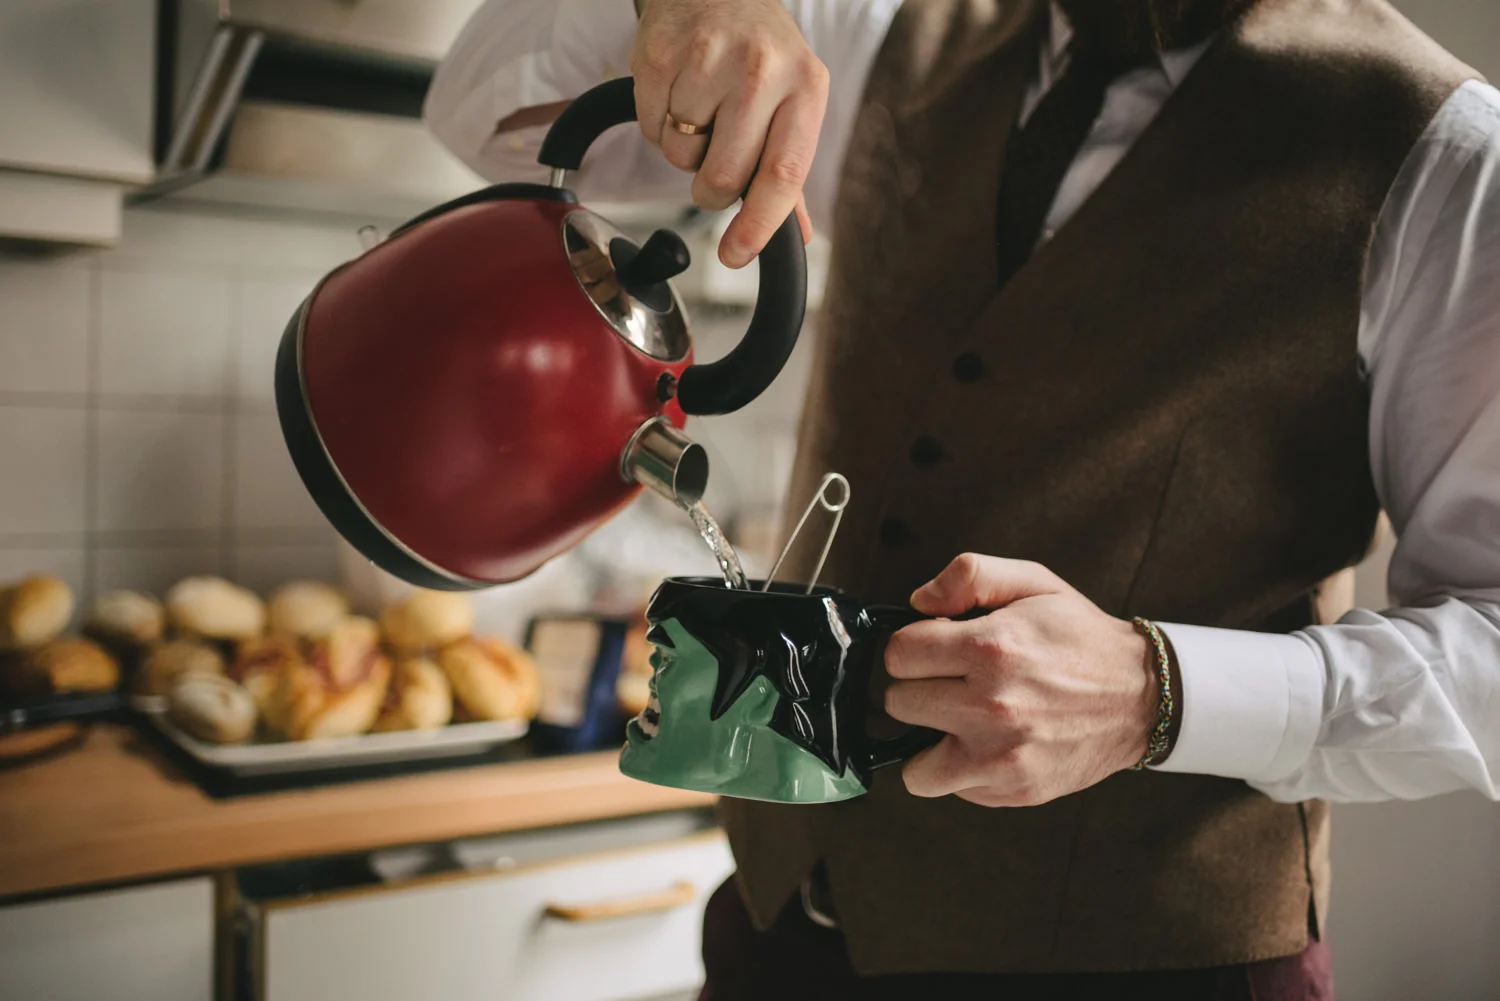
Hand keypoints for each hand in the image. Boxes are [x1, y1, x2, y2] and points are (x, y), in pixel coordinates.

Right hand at [632, 0, 826, 266]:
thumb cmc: (759, 49)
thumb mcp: (793, 98)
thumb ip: (789, 169)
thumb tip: (800, 234)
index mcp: (805, 86)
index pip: (782, 174)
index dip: (759, 225)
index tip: (736, 256)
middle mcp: (760, 70)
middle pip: (723, 176)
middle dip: (711, 188)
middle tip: (714, 160)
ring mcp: (707, 58)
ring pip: (681, 155)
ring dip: (685, 150)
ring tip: (700, 109)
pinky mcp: (659, 55)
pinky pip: (650, 128)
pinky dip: (658, 125)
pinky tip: (677, 93)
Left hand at [884, 554, 1156, 806]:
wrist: (1140, 696)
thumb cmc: (1079, 637)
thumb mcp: (1033, 582)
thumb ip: (969, 575)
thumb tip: (917, 601)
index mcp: (992, 648)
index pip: (899, 653)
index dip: (913, 646)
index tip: (936, 649)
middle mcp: (992, 705)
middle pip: (899, 703)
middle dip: (920, 688)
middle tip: (952, 683)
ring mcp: (1002, 755)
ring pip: (915, 767)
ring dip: (931, 741)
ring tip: (959, 721)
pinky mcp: (1014, 789)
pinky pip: (952, 788)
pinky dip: (961, 769)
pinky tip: (989, 743)